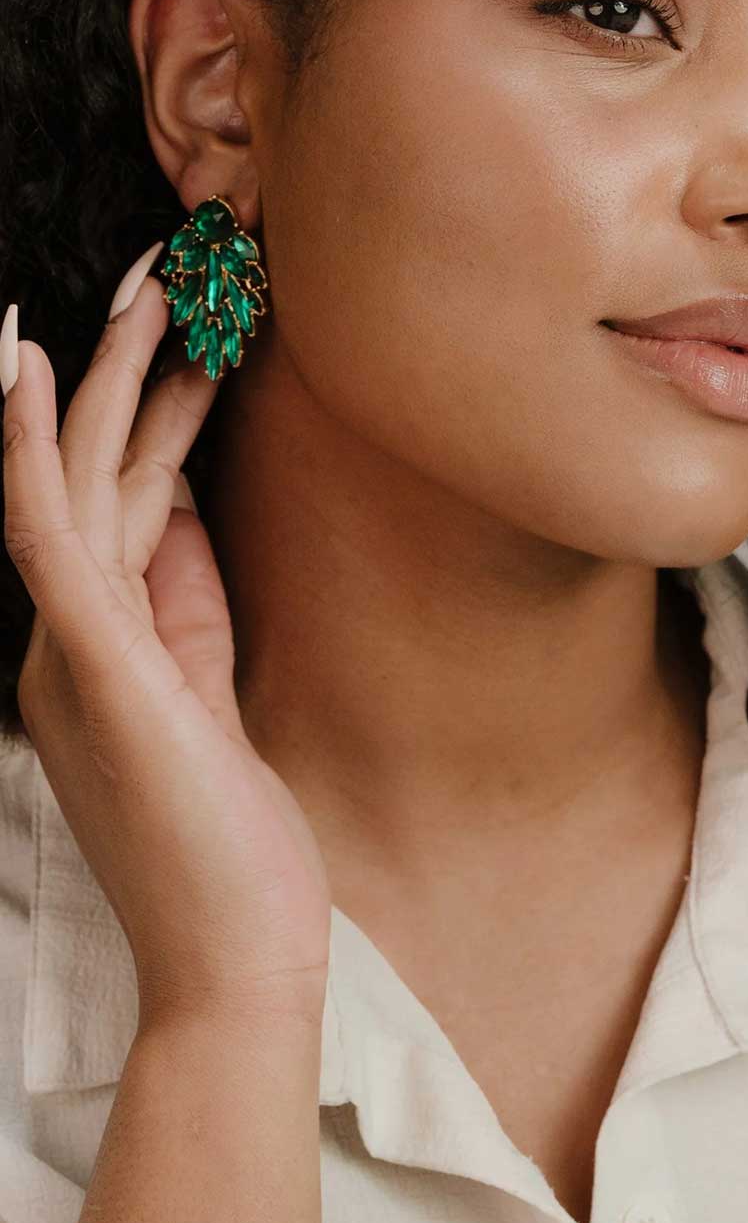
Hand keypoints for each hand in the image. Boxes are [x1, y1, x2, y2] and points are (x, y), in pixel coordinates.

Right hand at [1, 254, 330, 1030]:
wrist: (236, 957)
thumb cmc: (230, 833)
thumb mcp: (211, 686)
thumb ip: (185, 596)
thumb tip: (178, 498)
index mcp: (102, 640)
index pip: (128, 495)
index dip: (158, 403)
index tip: (199, 326)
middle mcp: (69, 634)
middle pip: (97, 467)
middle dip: (134, 362)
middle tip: (174, 265)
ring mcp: (71, 649)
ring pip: (79, 477)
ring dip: (107, 372)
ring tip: (149, 279)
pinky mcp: (91, 667)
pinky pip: (50, 536)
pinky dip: (37, 447)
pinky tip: (35, 368)